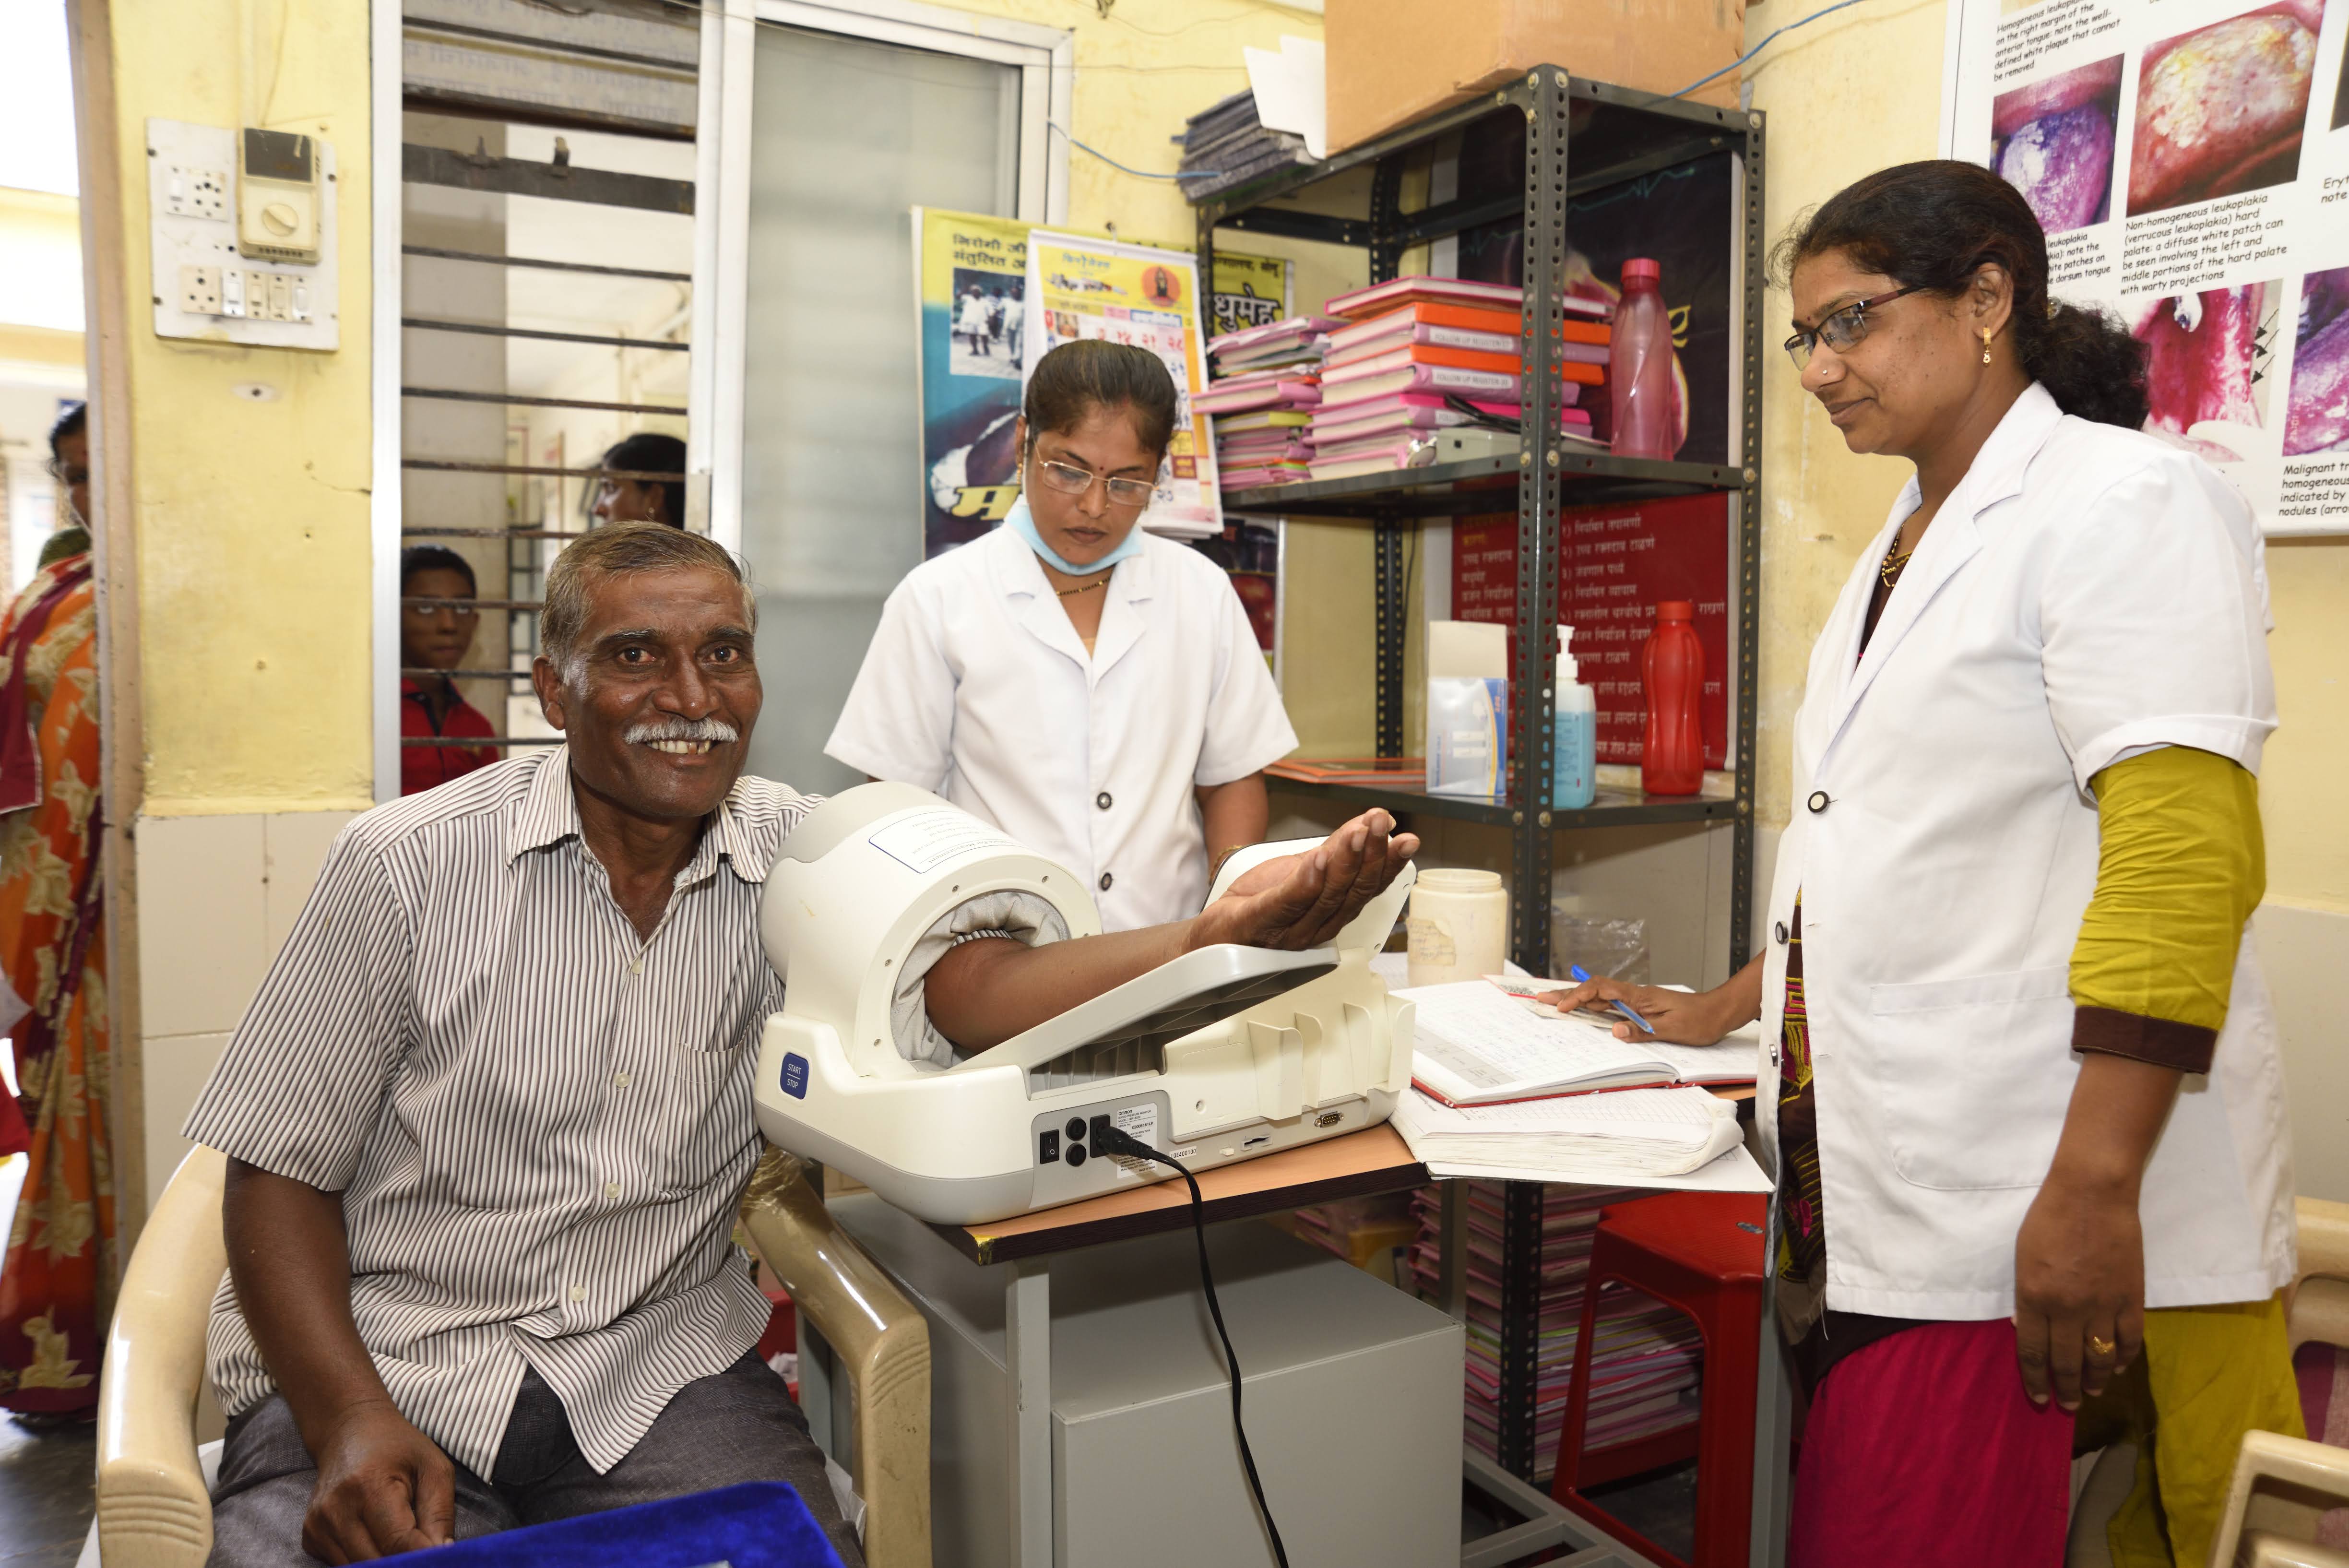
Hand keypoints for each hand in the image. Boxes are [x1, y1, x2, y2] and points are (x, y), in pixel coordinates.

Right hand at [301, 1397, 456, 1562]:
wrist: (350, 1432)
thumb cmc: (399, 1449)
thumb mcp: (434, 1468)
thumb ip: (440, 1513)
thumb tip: (444, 1554)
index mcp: (368, 1486)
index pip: (398, 1542)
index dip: (424, 1557)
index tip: (443, 1558)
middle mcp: (335, 1509)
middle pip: (377, 1562)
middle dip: (406, 1562)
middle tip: (426, 1550)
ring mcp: (318, 1526)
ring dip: (386, 1563)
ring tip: (403, 1539)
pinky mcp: (311, 1537)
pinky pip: (343, 1565)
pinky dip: (366, 1560)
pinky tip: (377, 1537)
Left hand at [1194, 809, 1419, 951]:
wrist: (1213, 934)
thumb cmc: (1259, 904)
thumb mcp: (1304, 867)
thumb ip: (1338, 848)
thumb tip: (1374, 823)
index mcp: (1333, 912)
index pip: (1368, 887)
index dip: (1390, 863)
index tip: (1406, 839)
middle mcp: (1318, 925)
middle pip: (1352, 891)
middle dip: (1371, 854)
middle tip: (1381, 824)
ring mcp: (1290, 929)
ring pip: (1326, 896)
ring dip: (1344, 862)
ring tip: (1356, 833)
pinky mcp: (1259, 924)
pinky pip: (1287, 904)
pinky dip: (1306, 882)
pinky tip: (1318, 860)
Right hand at [1534, 976, 1746, 1045]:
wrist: (1718, 1012)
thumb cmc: (1699, 1020)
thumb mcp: (1673, 1029)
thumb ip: (1642, 1030)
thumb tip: (1615, 1032)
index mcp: (1639, 997)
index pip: (1602, 990)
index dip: (1580, 996)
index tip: (1564, 1007)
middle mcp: (1634, 996)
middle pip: (1595, 991)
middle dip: (1567, 995)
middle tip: (1543, 998)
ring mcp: (1636, 1001)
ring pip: (1600, 997)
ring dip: (1577, 1000)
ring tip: (1554, 1003)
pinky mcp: (1640, 1008)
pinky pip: (1611, 1006)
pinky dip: (1593, 1006)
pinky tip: (1584, 1011)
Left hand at [2012, 1169, 2144, 1411]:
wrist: (2092, 1194)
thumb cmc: (2049, 1219)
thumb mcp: (2023, 1258)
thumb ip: (2026, 1298)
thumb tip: (2026, 1331)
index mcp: (2034, 1298)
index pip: (2033, 1352)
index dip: (2035, 1379)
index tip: (2039, 1397)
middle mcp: (2067, 1309)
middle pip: (2066, 1362)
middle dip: (2065, 1389)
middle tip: (2067, 1405)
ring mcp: (2102, 1305)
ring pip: (2099, 1357)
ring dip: (2096, 1380)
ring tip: (2092, 1393)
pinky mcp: (2131, 1297)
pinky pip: (2129, 1339)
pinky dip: (2123, 1358)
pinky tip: (2117, 1367)